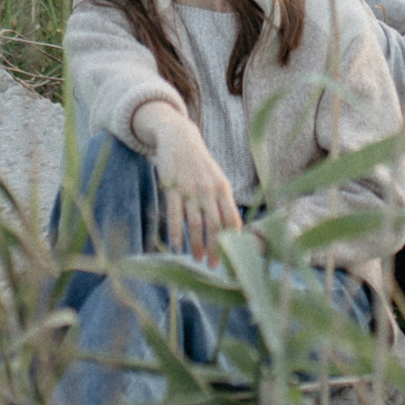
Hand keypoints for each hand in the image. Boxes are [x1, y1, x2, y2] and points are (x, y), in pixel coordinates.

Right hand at [134, 102, 240, 262]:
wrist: (179, 138)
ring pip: (196, 223)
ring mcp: (190, 189)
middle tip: (214, 265)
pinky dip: (176, 232)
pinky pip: (175, 214)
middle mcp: (209, 190)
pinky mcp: (172, 187)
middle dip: (215, 249)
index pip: (232, 219)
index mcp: (223, 188)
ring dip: (196, 244)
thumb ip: (223, 201)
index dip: (232, 240)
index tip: (231, 257)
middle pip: (215, 226)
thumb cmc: (200, 164)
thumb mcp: (217, 179)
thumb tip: (232, 228)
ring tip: (197, 259)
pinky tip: (176, 245)